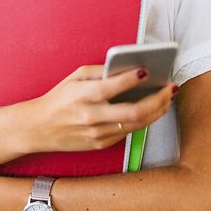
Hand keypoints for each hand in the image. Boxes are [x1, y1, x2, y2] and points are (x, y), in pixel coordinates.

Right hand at [31, 65, 176, 152]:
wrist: (39, 128)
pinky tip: (152, 109)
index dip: (133, 78)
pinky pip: (128, 131)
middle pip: (135, 111)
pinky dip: (143, 119)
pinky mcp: (101, 144)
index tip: (147, 69)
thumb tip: (125, 67)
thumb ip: (98, 71)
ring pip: (137, 124)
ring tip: (168, 98)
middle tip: (171, 87)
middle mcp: (93, 116)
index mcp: (84, 95)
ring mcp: (98, 133)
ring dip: (157, 110)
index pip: (114, 86)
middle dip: (159, 99)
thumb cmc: (58, 98)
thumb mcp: (74, 77)